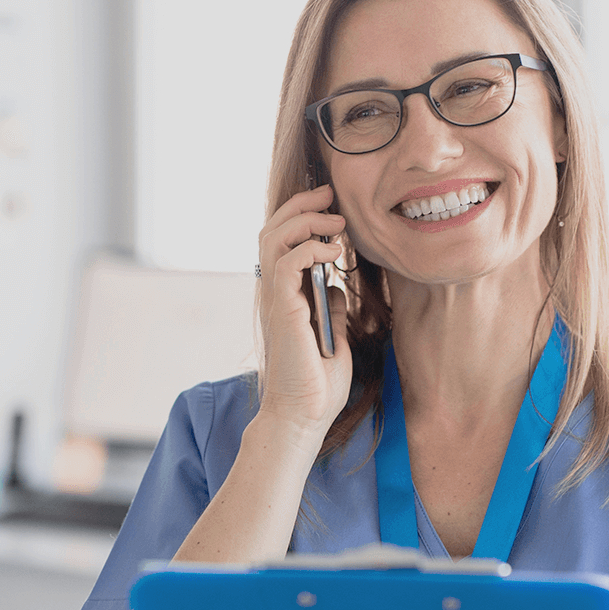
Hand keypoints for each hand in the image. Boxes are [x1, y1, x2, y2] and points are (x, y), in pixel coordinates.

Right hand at [254, 183, 351, 435]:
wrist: (304, 415)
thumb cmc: (316, 384)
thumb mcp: (332, 337)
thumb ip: (329, 308)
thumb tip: (335, 287)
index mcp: (284, 297)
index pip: (281, 242)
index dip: (302, 216)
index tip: (332, 206)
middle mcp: (274, 293)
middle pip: (272, 230)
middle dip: (301, 205)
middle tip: (331, 194)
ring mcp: (275, 300)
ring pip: (273, 238)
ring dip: (306, 220)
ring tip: (336, 220)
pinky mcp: (283, 309)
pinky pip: (287, 262)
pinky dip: (310, 248)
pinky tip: (334, 253)